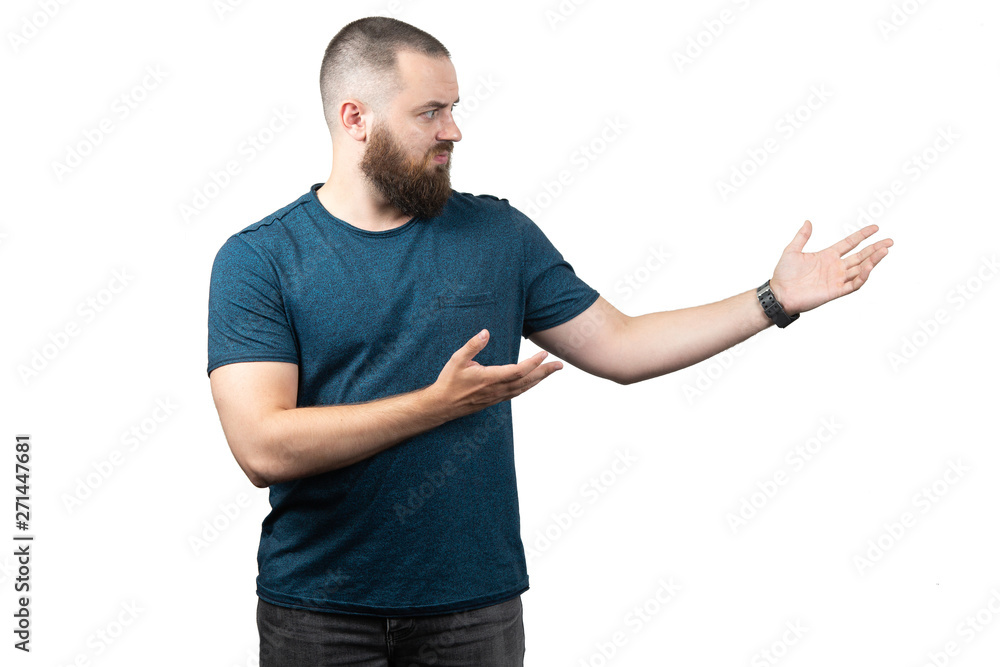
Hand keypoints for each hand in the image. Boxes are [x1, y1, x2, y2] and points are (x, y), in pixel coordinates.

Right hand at [428, 329, 563, 421]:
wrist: (442, 405)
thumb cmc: (449, 382)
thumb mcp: (457, 360)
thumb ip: (473, 346)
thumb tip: (486, 332)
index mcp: (490, 378)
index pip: (518, 371)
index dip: (533, 363)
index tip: (544, 354)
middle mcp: (497, 389)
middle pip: (527, 381)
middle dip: (545, 372)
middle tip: (559, 365)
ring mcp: (497, 396)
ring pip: (524, 388)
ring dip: (539, 379)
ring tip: (551, 371)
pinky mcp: (495, 400)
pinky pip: (517, 393)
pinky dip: (529, 386)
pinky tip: (533, 382)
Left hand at [769, 220, 892, 315]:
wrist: (779, 294)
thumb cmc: (783, 274)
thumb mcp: (792, 251)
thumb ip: (802, 236)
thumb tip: (808, 222)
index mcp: (827, 256)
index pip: (850, 243)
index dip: (862, 235)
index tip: (875, 227)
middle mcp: (835, 267)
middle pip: (860, 255)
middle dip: (875, 248)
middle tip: (890, 241)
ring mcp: (837, 279)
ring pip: (860, 268)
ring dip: (873, 260)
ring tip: (884, 250)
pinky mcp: (836, 291)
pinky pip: (854, 283)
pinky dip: (863, 276)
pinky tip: (870, 266)